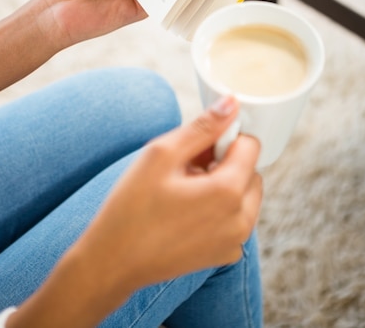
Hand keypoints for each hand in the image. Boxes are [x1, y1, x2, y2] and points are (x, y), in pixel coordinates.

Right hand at [9, 97, 261, 327]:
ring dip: (223, 186)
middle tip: (185, 169)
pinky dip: (219, 209)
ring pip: (245, 194)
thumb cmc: (132, 206)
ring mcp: (235, 241)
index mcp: (229, 192)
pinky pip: (235, 218)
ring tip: (184, 190)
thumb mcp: (162, 153)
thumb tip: (232, 102)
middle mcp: (241, 220)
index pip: (250, 144)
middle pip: (251, 170)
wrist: (112, 262)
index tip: (196, 149)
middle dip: (225, 163)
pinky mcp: (225, 255)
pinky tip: (185, 212)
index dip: (223, 139)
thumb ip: (203, 126)